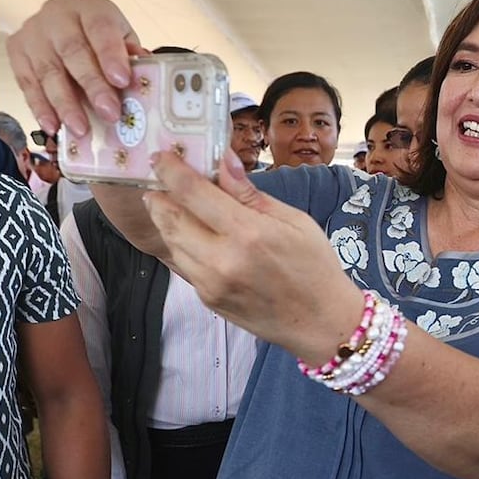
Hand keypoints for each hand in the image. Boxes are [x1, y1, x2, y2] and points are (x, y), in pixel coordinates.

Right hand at [6, 0, 144, 137]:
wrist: (67, 27)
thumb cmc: (101, 38)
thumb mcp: (122, 39)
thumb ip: (132, 55)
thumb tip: (145, 75)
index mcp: (91, 7)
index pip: (100, 27)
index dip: (111, 55)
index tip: (122, 81)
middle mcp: (57, 14)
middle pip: (73, 51)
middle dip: (92, 86)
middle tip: (109, 113)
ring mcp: (34, 32)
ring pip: (48, 71)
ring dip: (65, 104)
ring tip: (81, 128)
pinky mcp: (17, 50)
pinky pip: (27, 82)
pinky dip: (40, 107)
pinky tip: (53, 125)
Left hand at [142, 149, 363, 365]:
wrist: (320, 322)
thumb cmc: (315, 267)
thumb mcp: (294, 221)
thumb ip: (251, 193)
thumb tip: (223, 161)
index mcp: (249, 233)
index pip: (193, 193)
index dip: (170, 170)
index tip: (161, 156)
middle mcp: (223, 259)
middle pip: (170, 218)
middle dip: (159, 195)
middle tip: (157, 180)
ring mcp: (211, 283)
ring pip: (171, 242)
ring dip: (166, 220)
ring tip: (170, 204)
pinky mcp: (208, 299)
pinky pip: (183, 264)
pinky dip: (181, 244)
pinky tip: (191, 235)